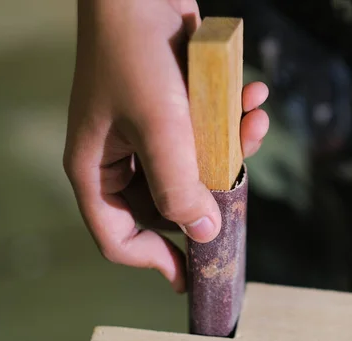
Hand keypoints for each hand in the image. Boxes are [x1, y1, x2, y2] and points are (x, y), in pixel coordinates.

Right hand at [63, 0, 268, 292]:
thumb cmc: (136, 56)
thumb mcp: (159, 128)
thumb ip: (179, 188)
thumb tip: (204, 234)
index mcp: (98, 171)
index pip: (118, 236)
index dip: (154, 260)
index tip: (193, 273)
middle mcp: (122, 159)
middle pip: (166, 206)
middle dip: (210, 194)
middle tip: (240, 187)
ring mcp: (150, 135)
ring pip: (196, 170)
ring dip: (232, 150)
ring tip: (253, 123)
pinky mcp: (176, 113)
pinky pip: (207, 134)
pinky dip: (233, 121)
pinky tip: (254, 96)